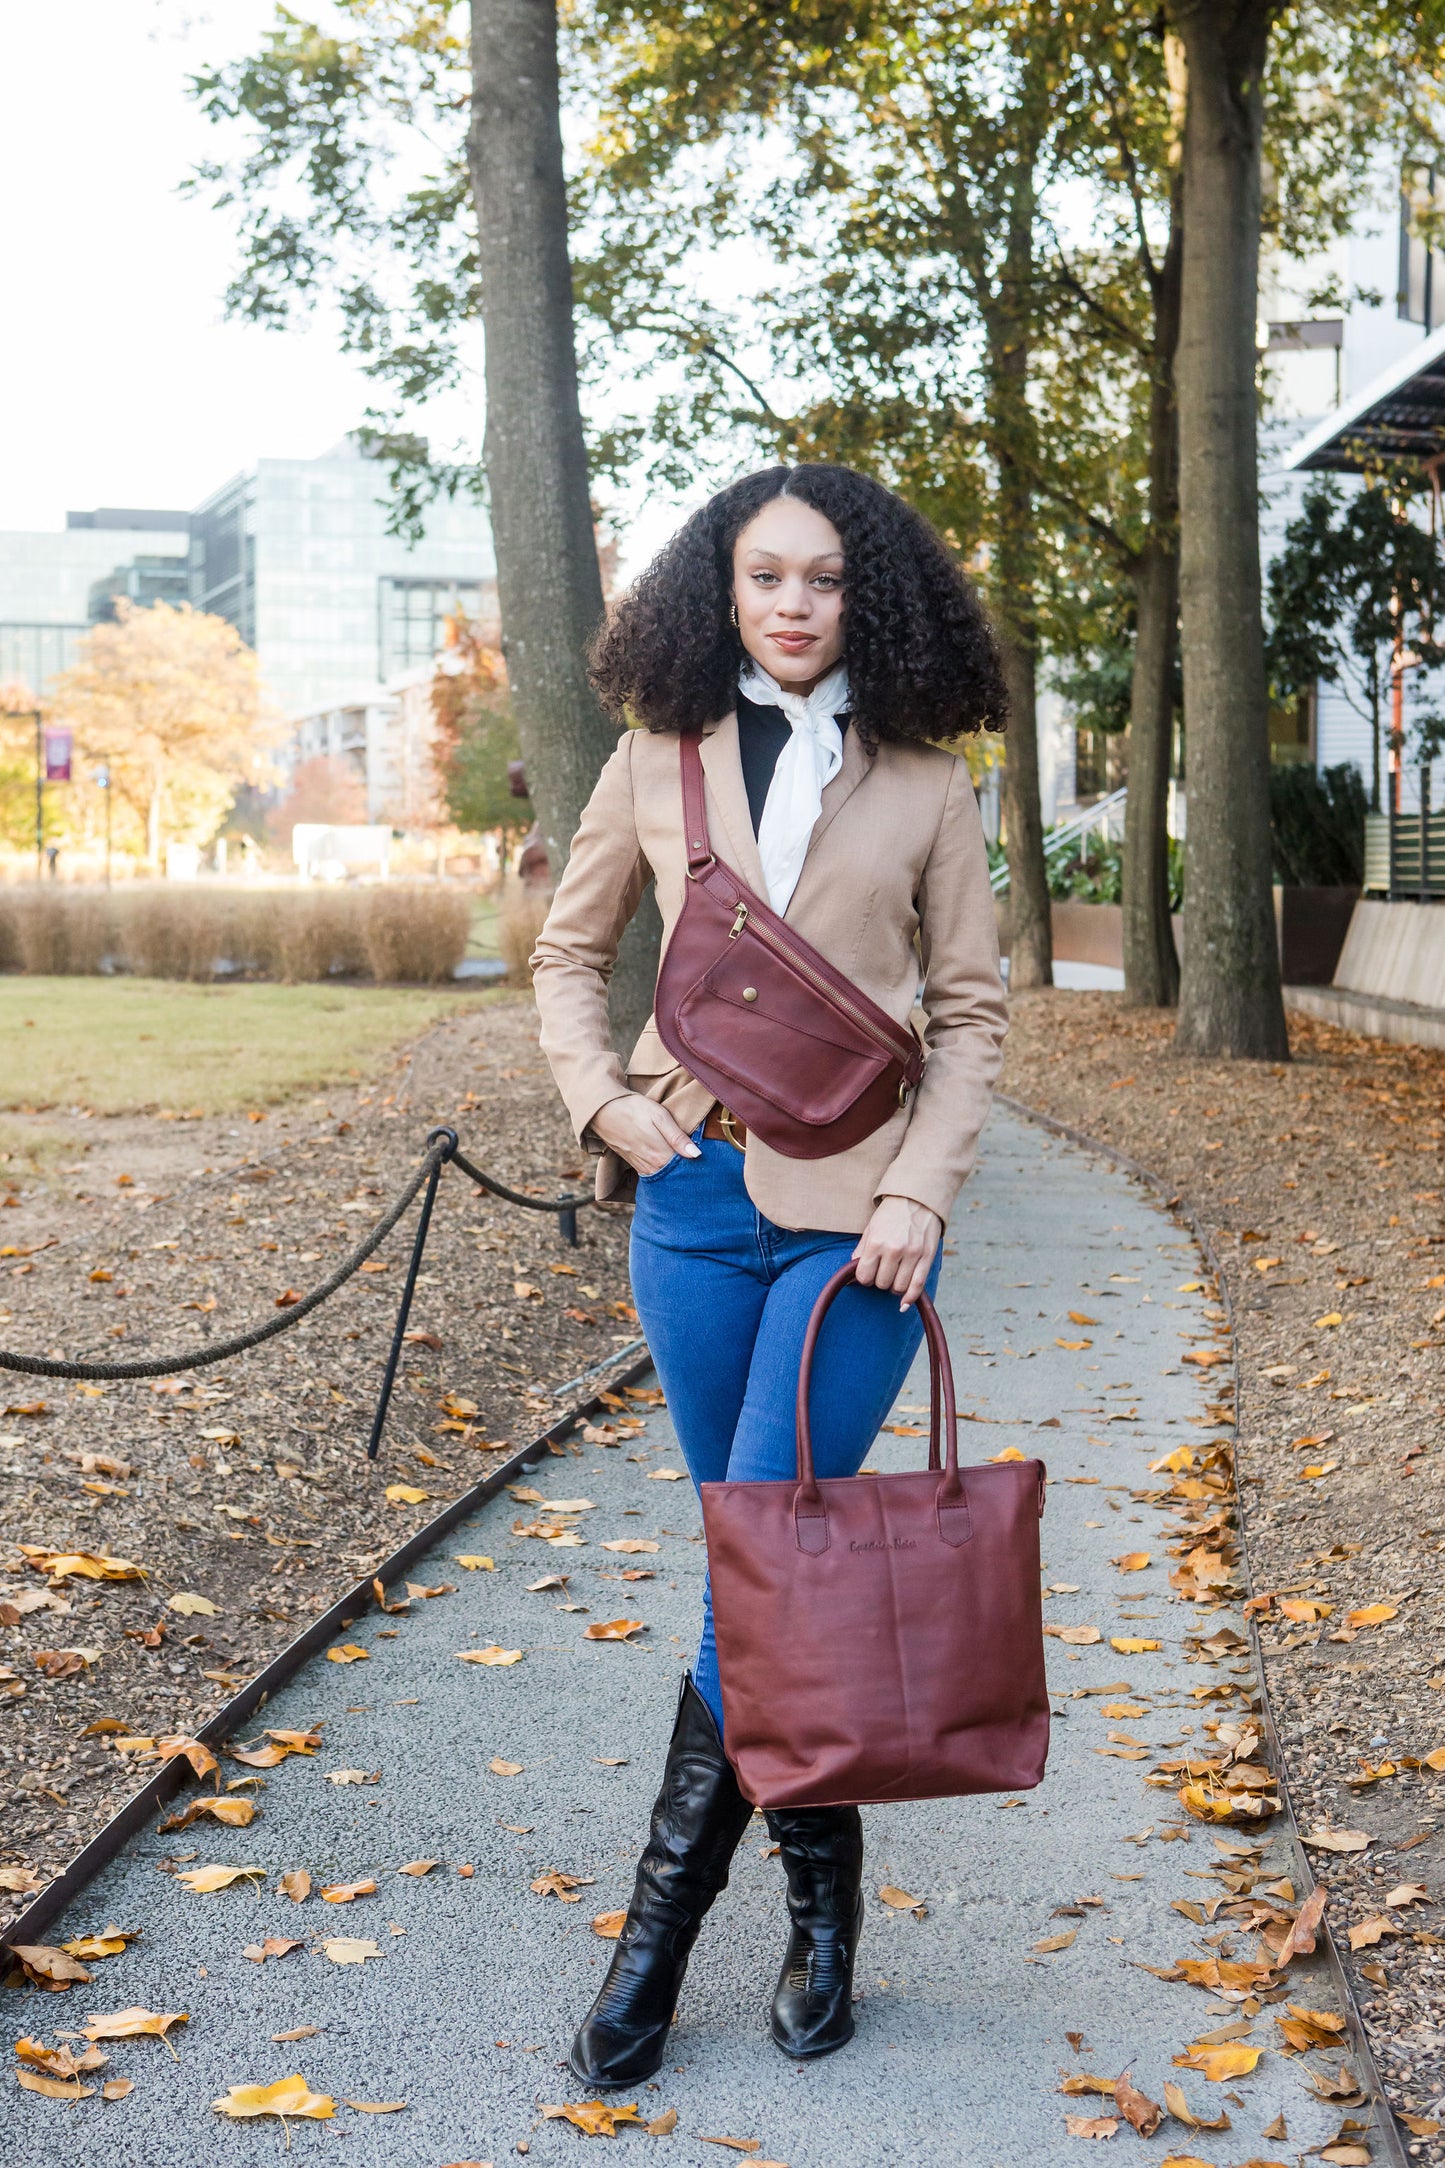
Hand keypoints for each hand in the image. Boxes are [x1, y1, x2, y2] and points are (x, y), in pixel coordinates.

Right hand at [590, 1092, 702, 1177]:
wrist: (602, 1110)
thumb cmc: (633, 1109)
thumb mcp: (659, 1116)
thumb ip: (677, 1137)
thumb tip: (696, 1155)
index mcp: (660, 1155)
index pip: (684, 1171)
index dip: (697, 1169)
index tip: (707, 1166)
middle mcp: (650, 1166)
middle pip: (674, 1177)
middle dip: (687, 1175)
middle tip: (701, 1170)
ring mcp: (640, 1166)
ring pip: (663, 1178)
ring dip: (675, 1175)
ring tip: (687, 1169)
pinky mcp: (633, 1164)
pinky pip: (652, 1174)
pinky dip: (662, 1173)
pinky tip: (669, 1166)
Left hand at [851, 1195, 942, 1310]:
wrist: (917, 1198)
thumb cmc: (891, 1213)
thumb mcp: (871, 1228)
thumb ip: (861, 1250)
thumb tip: (853, 1272)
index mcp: (876, 1242)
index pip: (864, 1276)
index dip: (864, 1279)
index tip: (868, 1274)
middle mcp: (894, 1250)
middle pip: (882, 1284)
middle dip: (879, 1282)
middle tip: (882, 1272)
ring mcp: (912, 1254)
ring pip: (899, 1287)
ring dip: (894, 1287)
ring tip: (894, 1277)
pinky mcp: (927, 1257)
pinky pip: (918, 1285)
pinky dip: (910, 1298)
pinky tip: (904, 1304)